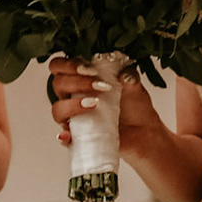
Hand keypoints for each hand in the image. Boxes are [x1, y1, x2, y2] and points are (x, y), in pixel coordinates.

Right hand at [47, 57, 167, 161]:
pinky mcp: (77, 137)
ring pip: (58, 109)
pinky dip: (64, 136)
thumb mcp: (135, 87)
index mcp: (82, 79)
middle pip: (58, 84)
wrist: (143, 132)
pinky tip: (70, 134)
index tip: (89, 69)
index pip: (60, 66)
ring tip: (94, 104)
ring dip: (71, 105)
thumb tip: (124, 73)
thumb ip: (130, 76)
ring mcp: (74, 117)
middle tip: (98, 85)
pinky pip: (64, 138)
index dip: (68, 64)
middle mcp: (73, 96)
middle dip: (76, 82)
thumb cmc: (135, 106)